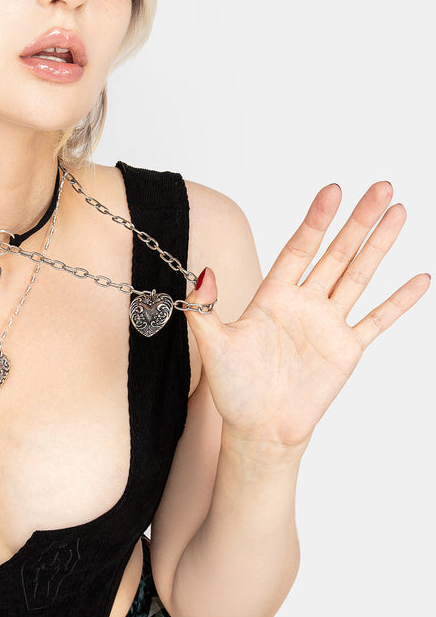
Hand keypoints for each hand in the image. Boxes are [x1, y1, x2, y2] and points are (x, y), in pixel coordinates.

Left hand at [183, 182, 429, 450]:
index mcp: (273, 296)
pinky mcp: (346, 350)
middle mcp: (304, 303)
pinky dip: (399, 301)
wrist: (259, 430)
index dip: (317, 219)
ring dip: (380, 245)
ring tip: (399, 212)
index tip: (333, 190)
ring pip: (360, 275)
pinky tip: (420, 278)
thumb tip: (202, 274)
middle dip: (359, 220)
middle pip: (337, 253)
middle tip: (381, 187)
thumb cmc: (233, 390)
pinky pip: (377, 320)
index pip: (300, 247)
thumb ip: (204, 309)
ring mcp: (328, 324)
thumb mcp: (213, 346)